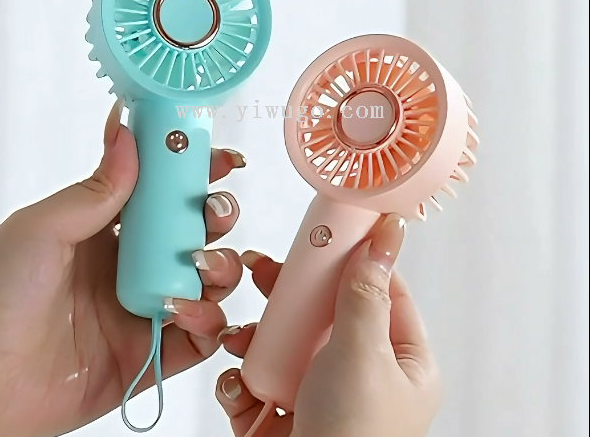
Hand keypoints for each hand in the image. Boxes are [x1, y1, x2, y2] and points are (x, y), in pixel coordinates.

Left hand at [0, 101, 245, 436]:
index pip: (162, 192)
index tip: (217, 158)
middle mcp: (133, 265)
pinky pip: (200, 337)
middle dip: (218, 215)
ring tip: (201, 265)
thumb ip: (95, 190)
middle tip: (215, 211)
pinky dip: (209, 322)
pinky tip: (184, 311)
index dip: (194, 172)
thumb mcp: (41, 230)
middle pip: (196, 232)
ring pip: (210, 281)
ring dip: (220, 266)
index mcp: (107, 230)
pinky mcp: (152, 354)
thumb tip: (127, 134)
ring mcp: (145, 308)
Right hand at [216, 218, 441, 436]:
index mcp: (401, 362)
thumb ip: (365, 291)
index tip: (330, 231)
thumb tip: (388, 234)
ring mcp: (321, 393)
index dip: (356, 258)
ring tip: (243, 337)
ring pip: (288, 340)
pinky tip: (241, 383)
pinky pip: (262, 376)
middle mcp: (362, 374)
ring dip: (259, 334)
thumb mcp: (362, 353)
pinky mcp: (286, 411)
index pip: (382, 291)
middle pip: (326, 311)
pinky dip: (244, 376)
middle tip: (265, 270)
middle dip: (292, 293)